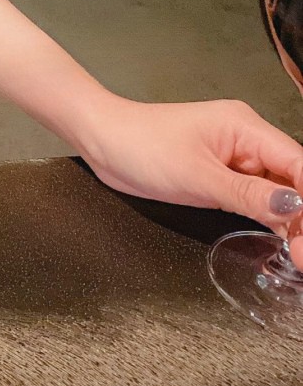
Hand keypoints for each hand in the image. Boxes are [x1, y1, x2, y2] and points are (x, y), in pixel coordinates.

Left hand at [81, 98, 302, 264]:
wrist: (101, 140)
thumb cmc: (143, 147)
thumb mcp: (197, 175)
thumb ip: (248, 195)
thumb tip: (294, 208)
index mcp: (246, 127)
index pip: (298, 164)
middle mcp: (247, 141)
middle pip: (293, 181)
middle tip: (301, 257)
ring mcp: (234, 161)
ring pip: (277, 194)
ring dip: (290, 223)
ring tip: (295, 258)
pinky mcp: (220, 178)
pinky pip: (255, 200)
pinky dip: (269, 221)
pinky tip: (280, 245)